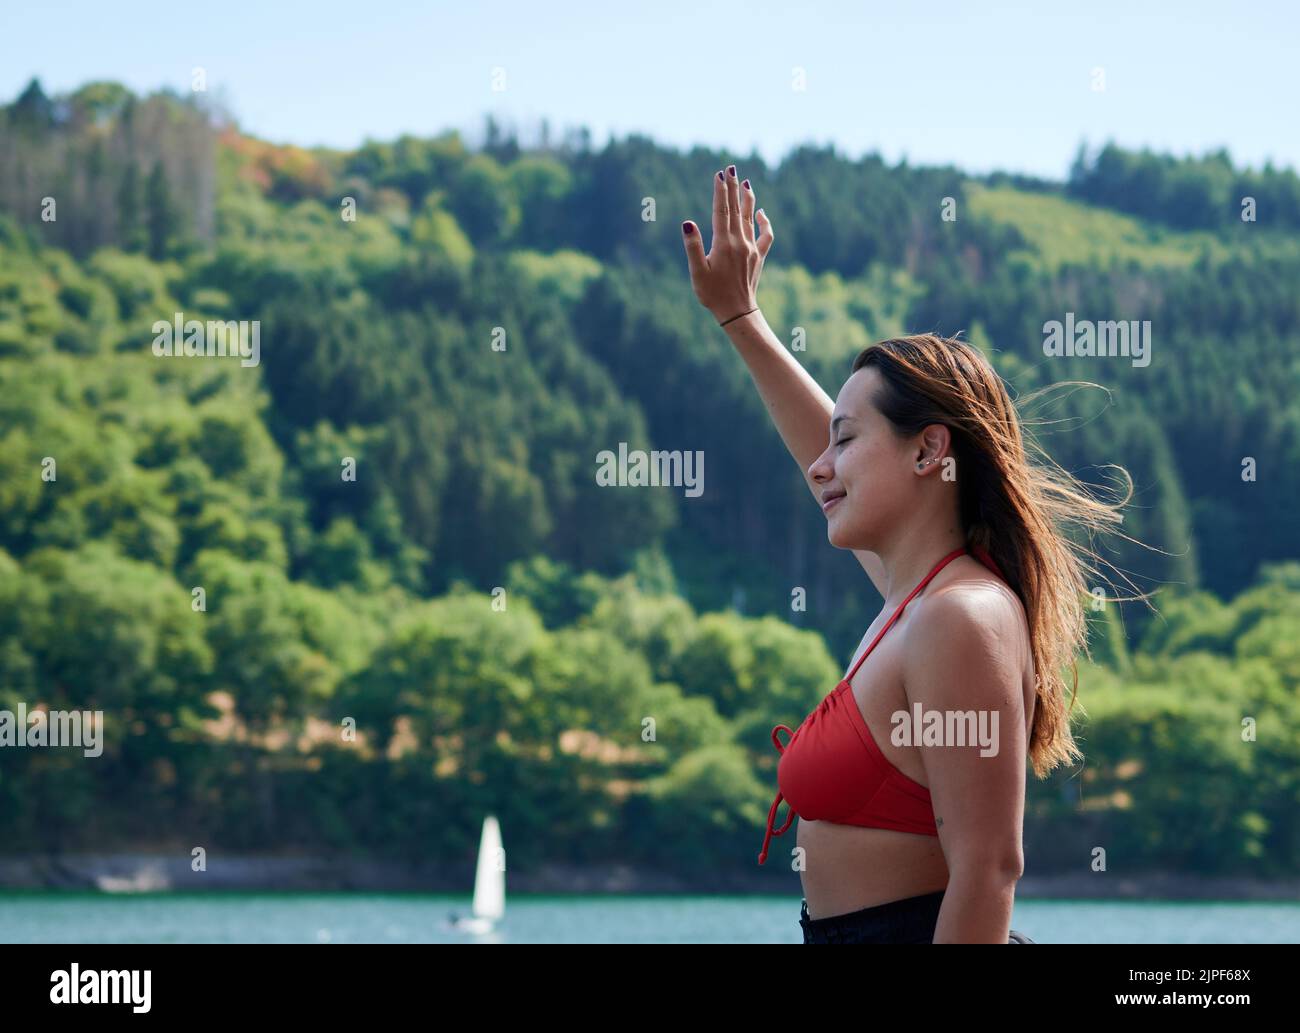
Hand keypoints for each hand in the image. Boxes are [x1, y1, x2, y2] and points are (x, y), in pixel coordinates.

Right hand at [682, 165, 773, 323]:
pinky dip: (764, 222)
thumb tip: (688, 222)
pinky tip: (761, 213)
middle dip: (732, 187)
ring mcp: (751, 249)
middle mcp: (739, 242)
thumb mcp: (697, 272)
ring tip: (745, 182)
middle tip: (730, 168)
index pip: (721, 210)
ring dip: (747, 199)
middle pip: (736, 209)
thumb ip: (692, 246)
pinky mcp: (758, 257)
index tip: (719, 174)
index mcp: (723, 243)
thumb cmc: (712, 294)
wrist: (737, 312)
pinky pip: (765, 235)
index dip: (720, 191)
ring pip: (750, 218)